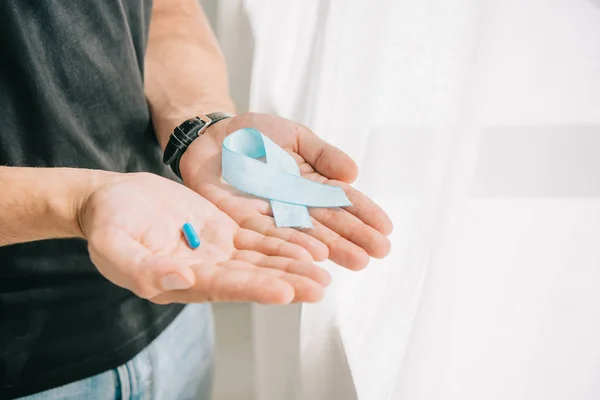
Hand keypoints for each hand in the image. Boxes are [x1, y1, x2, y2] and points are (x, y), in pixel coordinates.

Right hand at [79, 171, 328, 303]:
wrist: (112, 199)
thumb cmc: (107, 222)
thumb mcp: (113, 245)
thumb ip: (141, 267)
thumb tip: (179, 280)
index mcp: (181, 280)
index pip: (224, 286)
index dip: (255, 288)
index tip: (285, 291)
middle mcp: (206, 270)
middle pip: (253, 277)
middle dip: (288, 281)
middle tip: (321, 286)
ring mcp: (218, 251)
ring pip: (262, 259)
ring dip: (293, 264)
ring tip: (326, 269)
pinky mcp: (224, 230)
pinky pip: (259, 237)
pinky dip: (283, 240)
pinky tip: (308, 245)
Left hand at [180, 113, 392, 270]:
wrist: (213, 135)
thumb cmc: (257, 134)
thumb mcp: (296, 136)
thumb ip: (323, 155)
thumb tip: (354, 174)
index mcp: (311, 184)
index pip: (343, 201)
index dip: (365, 214)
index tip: (386, 229)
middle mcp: (295, 204)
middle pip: (329, 223)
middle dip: (355, 237)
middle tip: (380, 252)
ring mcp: (272, 214)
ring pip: (305, 234)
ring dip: (332, 248)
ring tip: (357, 260)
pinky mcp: (243, 220)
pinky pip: (269, 234)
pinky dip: (292, 245)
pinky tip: (314, 256)